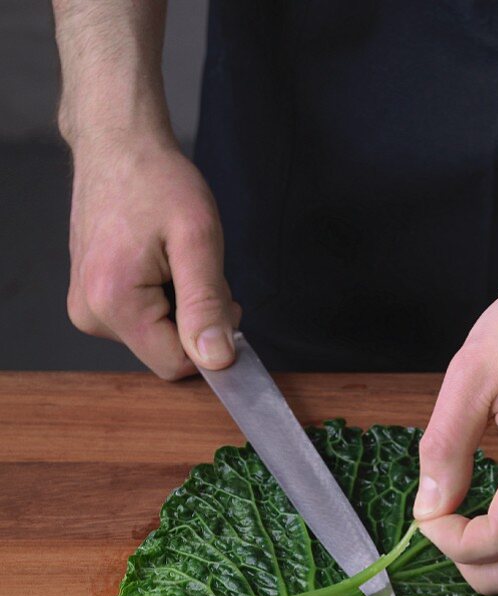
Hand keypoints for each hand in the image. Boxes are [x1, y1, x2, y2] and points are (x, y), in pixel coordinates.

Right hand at [66, 134, 239, 379]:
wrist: (117, 144)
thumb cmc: (156, 180)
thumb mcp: (197, 239)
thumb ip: (206, 305)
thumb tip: (216, 361)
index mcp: (113, 303)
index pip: (176, 365)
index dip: (212, 342)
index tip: (225, 301)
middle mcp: (90, 313)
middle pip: (166, 352)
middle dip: (196, 321)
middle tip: (197, 270)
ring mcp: (87, 309)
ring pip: (158, 338)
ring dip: (181, 309)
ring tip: (175, 260)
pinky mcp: (90, 302)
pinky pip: (143, 323)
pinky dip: (164, 301)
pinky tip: (159, 264)